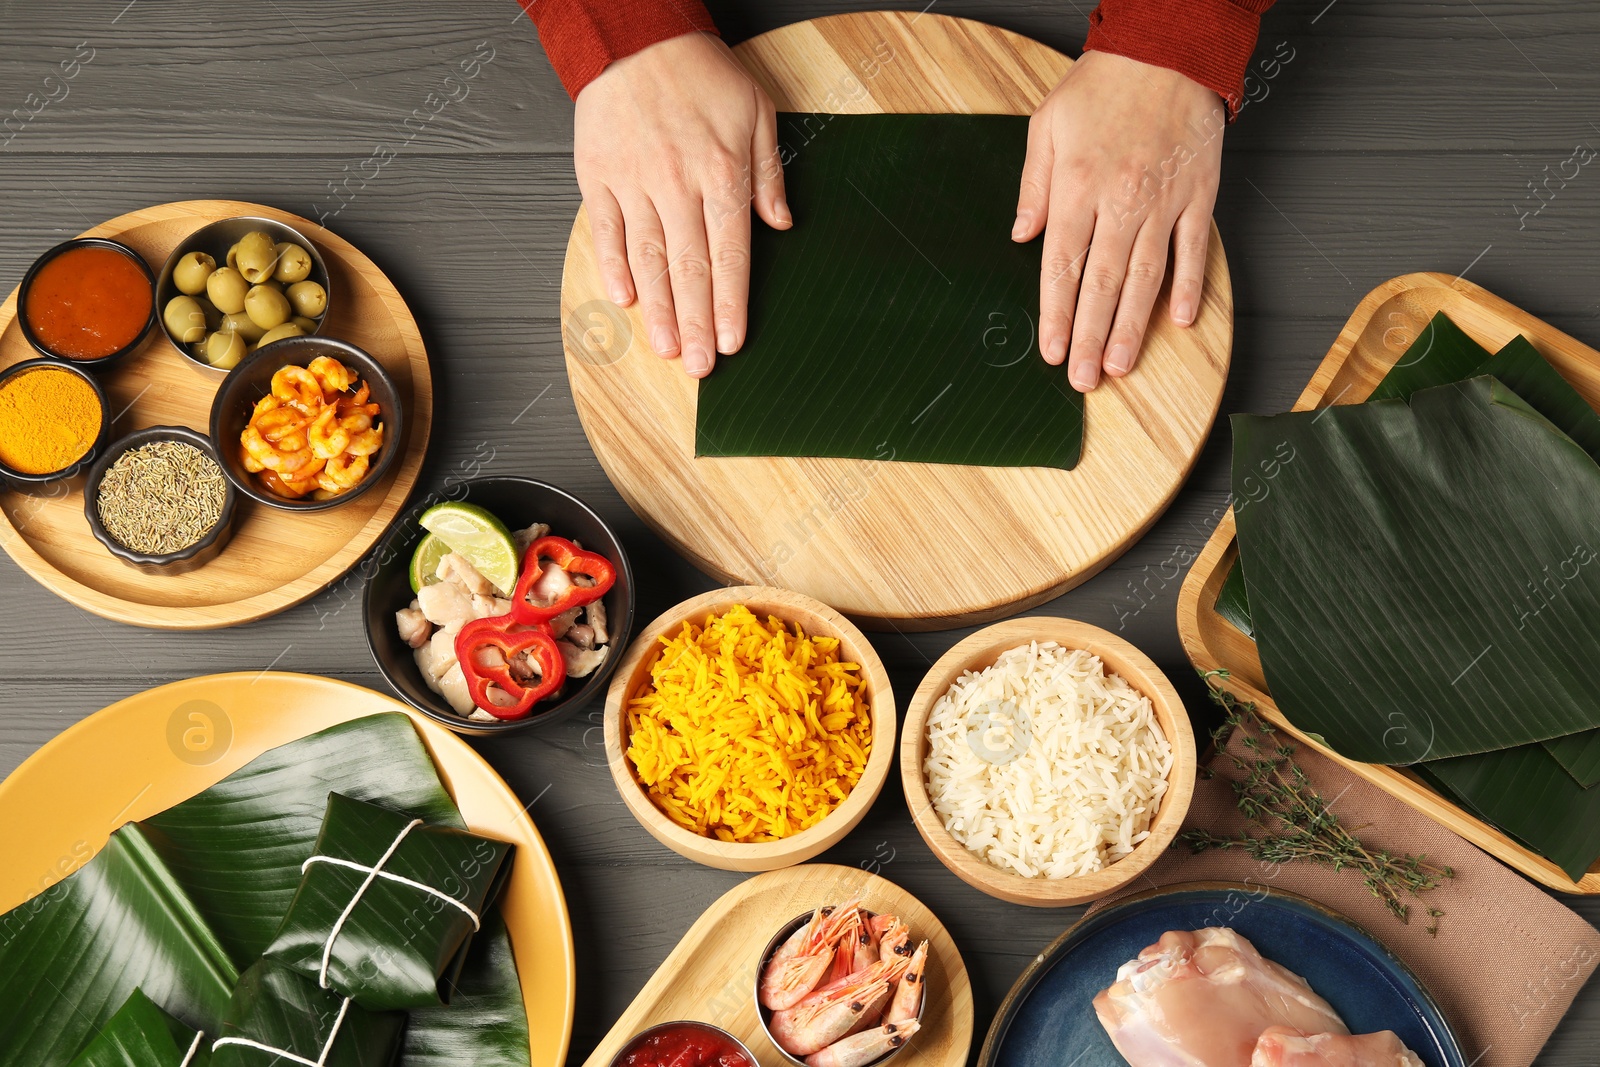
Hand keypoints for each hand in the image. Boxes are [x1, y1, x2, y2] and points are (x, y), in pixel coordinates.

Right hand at [574, 33, 788, 377]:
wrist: (634, 35)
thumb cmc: (699, 71)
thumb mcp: (756, 110)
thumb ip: (768, 172)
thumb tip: (779, 223)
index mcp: (720, 172)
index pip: (730, 253)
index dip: (732, 303)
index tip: (734, 341)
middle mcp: (676, 183)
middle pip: (689, 268)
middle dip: (698, 323)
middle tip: (701, 367)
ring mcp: (633, 182)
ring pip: (648, 258)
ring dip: (658, 310)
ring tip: (668, 349)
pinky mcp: (598, 175)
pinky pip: (607, 230)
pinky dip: (614, 266)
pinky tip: (623, 301)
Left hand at [1014, 51, 1224, 390]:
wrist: (1167, 50)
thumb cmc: (1104, 84)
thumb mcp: (1046, 125)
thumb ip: (1033, 185)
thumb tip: (1023, 235)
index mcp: (1078, 187)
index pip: (1061, 266)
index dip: (1055, 315)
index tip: (1051, 351)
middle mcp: (1120, 201)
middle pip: (1101, 284)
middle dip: (1089, 337)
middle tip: (1084, 379)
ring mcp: (1163, 201)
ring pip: (1145, 277)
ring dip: (1131, 326)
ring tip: (1120, 364)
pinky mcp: (1199, 195)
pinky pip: (1193, 250)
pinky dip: (1189, 287)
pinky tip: (1180, 321)